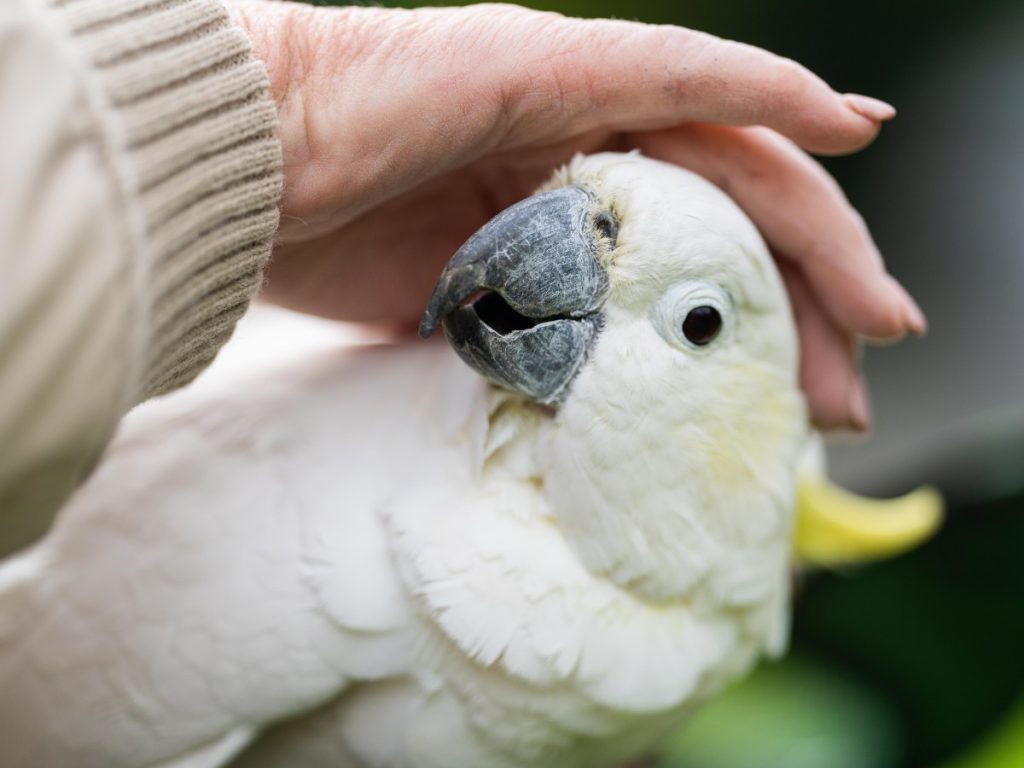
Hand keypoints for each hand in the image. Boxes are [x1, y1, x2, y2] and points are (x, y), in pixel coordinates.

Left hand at [230, 1, 925, 429]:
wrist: (249, 163)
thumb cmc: (388, 89)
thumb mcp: (554, 65)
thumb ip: (690, 76)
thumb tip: (843, 114)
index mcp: (614, 120)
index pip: (753, 188)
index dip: (827, 249)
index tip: (886, 320)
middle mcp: (587, 186)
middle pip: (718, 261)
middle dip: (795, 330)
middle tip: (846, 409)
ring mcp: (538, 252)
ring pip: (657, 316)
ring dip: (720, 373)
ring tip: (781, 437)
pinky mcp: (483, 310)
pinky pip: (577, 358)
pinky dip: (628, 395)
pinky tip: (672, 435)